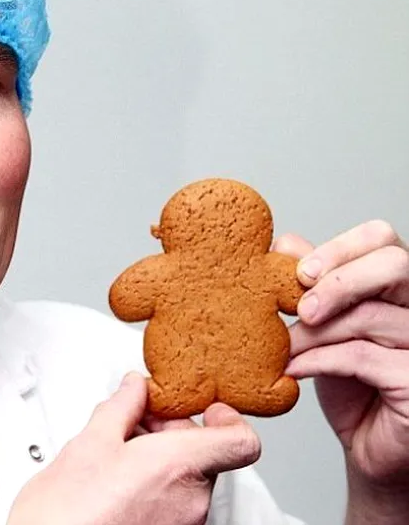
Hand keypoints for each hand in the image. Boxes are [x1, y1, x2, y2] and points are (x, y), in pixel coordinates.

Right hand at [7, 372, 260, 524]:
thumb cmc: (69, 513)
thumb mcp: (90, 441)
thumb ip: (122, 407)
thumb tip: (134, 388)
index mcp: (181, 466)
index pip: (241, 441)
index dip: (227, 417)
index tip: (204, 407)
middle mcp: (192, 500)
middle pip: (205, 454)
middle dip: (170, 431)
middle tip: (133, 423)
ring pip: (187, 478)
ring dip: (159, 457)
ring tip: (115, 453)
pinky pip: (174, 502)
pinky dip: (153, 484)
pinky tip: (116, 480)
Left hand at [275, 221, 408, 499]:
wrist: (367, 443)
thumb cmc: (350, 380)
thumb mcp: (325, 322)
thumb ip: (312, 282)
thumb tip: (286, 242)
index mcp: (398, 284)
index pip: (381, 238)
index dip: (339, 248)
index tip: (301, 272)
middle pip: (393, 263)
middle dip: (338, 280)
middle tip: (302, 308)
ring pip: (369, 314)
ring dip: (314, 331)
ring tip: (284, 346)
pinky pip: (362, 357)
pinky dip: (319, 360)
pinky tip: (295, 368)